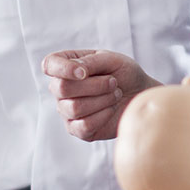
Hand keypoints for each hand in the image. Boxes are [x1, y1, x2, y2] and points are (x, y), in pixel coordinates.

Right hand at [41, 50, 160, 141]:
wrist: (140, 95)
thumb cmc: (124, 74)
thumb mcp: (112, 60)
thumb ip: (91, 61)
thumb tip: (76, 71)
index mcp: (66, 66)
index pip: (49, 65)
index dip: (63, 69)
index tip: (84, 72)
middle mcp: (61, 89)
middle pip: (62, 88)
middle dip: (94, 85)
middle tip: (113, 82)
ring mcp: (67, 110)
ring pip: (74, 108)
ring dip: (102, 100)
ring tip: (116, 94)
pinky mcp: (77, 130)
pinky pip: (83, 126)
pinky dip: (103, 116)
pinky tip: (111, 109)